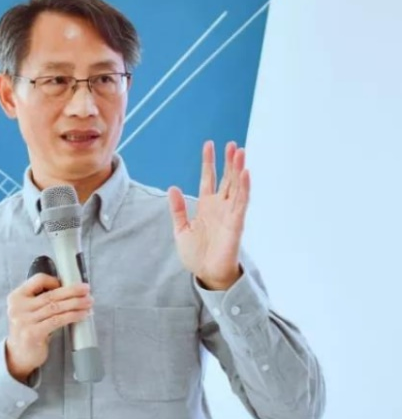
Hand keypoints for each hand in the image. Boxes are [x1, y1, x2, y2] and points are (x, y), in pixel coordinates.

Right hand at [5, 274, 93, 381]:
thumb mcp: (29, 311)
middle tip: (87, 290)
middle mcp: (18, 307)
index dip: (55, 281)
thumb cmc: (29, 330)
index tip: (70, 285)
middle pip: (51, 294)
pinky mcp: (33, 333)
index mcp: (17, 296)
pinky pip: (57, 320)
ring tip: (89, 302)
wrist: (19, 355)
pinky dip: (72, 316)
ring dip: (75, 303)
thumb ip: (42, 300)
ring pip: (56, 307)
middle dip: (72, 291)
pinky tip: (82, 314)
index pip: (38, 280)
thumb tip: (71, 290)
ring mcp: (24, 321)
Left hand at [167, 140, 249, 289]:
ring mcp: (230, 214)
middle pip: (226, 179)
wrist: (207, 274)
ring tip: (240, 152)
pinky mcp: (237, 223)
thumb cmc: (196, 255)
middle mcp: (220, 207)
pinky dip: (245, 187)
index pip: (209, 179)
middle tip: (231, 144)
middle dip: (229, 162)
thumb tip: (173, 188)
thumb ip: (178, 210)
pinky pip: (242, 202)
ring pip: (237, 186)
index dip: (209, 162)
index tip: (209, 145)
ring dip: (238, 169)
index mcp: (207, 206)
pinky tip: (246, 173)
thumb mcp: (181, 230)